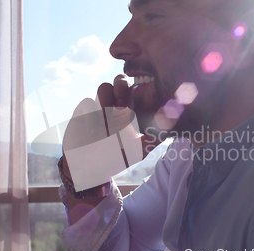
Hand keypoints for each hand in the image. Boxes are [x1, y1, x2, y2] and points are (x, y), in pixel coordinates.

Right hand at [61, 75, 159, 190]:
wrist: (91, 169)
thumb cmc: (116, 158)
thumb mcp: (138, 151)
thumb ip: (153, 139)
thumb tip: (171, 129)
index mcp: (128, 109)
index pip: (136, 88)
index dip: (137, 92)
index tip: (133, 108)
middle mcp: (113, 103)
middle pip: (120, 80)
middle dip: (122, 90)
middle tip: (122, 108)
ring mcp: (98, 106)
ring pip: (104, 87)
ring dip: (107, 105)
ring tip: (108, 126)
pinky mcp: (82, 112)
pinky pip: (87, 103)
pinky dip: (92, 118)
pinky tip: (93, 134)